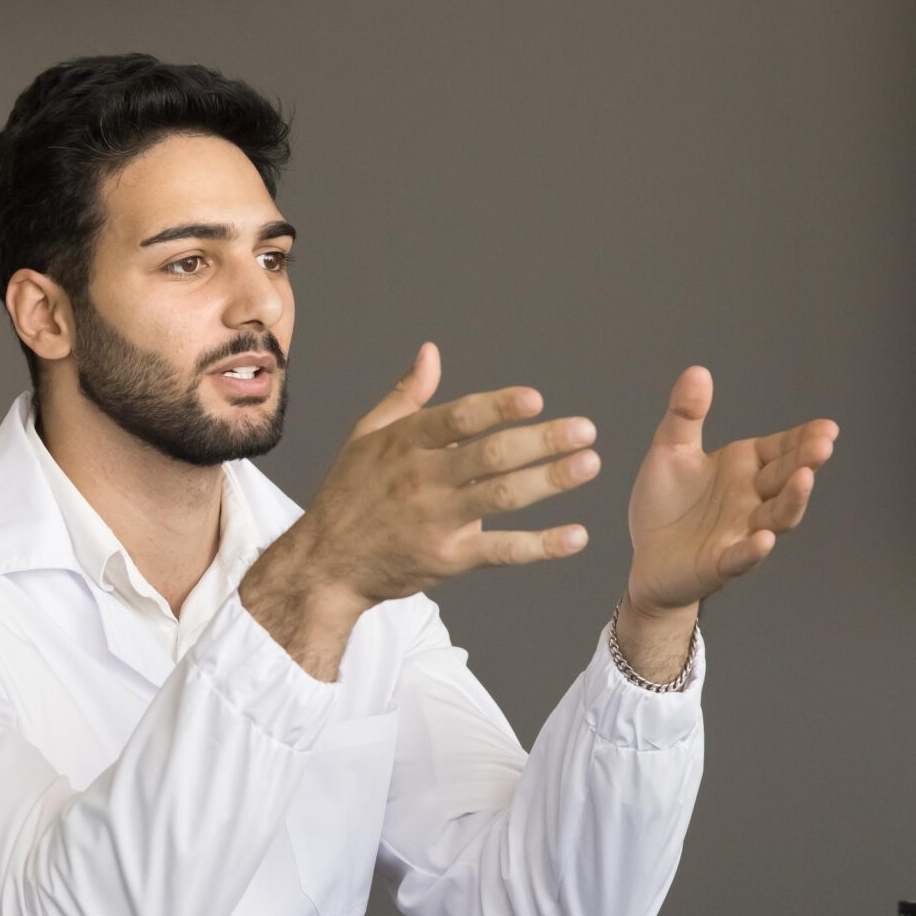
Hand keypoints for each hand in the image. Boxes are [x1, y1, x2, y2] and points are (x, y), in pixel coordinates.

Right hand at [242, 344, 599, 677]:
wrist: (326, 563)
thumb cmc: (350, 493)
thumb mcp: (366, 436)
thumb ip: (406, 395)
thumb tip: (430, 352)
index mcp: (405, 442)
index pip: (457, 418)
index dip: (497, 407)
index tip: (535, 399)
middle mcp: (422, 478)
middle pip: (489, 455)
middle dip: (541, 441)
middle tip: (585, 429)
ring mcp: (436, 520)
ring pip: (501, 497)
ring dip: (550, 481)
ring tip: (588, 464)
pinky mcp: (448, 559)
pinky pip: (501, 551)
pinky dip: (541, 545)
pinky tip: (576, 536)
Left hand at [623, 367, 836, 620]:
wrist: (647, 557)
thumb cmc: (667, 503)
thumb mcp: (671, 450)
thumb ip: (685, 415)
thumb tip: (697, 371)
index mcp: (744, 467)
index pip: (781, 449)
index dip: (804, 439)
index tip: (828, 427)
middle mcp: (751, 498)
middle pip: (785, 478)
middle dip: (805, 462)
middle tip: (824, 445)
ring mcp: (740, 531)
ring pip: (776, 516)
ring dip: (792, 500)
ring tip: (803, 479)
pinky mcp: (720, 563)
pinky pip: (741, 557)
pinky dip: (753, 549)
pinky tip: (763, 539)